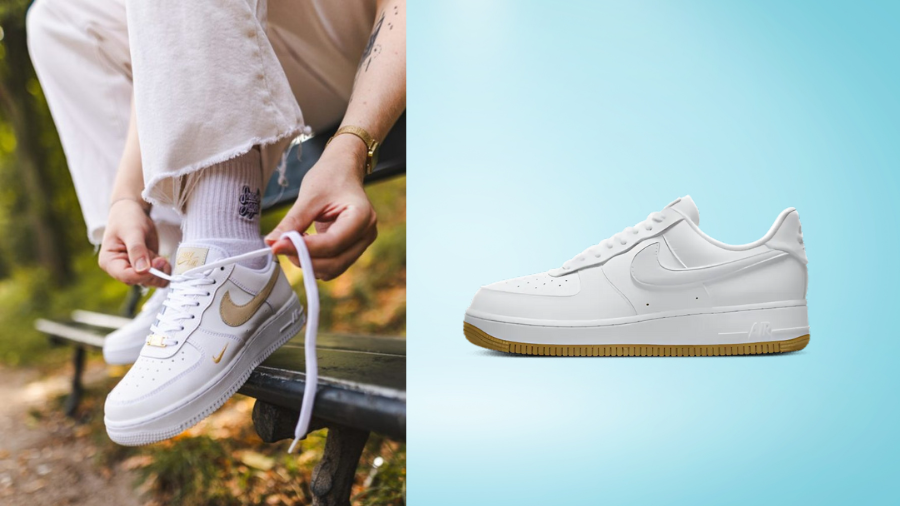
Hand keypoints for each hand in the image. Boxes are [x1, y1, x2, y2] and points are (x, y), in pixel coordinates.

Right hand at [98, 199, 170, 286]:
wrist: (133, 212)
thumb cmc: (127, 219)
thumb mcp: (132, 232)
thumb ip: (137, 250)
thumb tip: (143, 270)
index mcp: (109, 261)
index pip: (125, 276)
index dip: (142, 274)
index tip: (156, 264)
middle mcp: (120, 269)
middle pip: (138, 281)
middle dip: (153, 273)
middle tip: (162, 260)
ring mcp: (134, 269)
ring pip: (150, 281)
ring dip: (160, 273)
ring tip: (163, 259)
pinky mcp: (146, 267)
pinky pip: (157, 276)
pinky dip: (164, 271)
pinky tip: (164, 261)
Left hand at [265, 137, 376, 280]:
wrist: (343, 171)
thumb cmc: (330, 177)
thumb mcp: (309, 196)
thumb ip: (292, 222)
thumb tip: (271, 243)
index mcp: (362, 216)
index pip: (332, 244)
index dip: (303, 249)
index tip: (277, 246)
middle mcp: (366, 234)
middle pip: (334, 262)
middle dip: (305, 259)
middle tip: (281, 245)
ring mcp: (362, 243)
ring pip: (333, 268)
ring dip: (308, 262)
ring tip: (293, 241)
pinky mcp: (352, 248)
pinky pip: (332, 265)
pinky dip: (314, 261)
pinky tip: (303, 244)